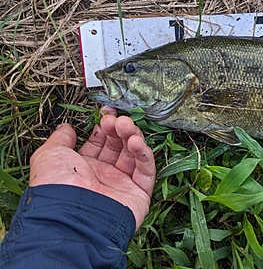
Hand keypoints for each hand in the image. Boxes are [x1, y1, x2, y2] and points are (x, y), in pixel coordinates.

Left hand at [29, 107, 155, 230]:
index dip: (104, 126)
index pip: (100, 142)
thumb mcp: (50, 154)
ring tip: (126, 126)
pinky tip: (137, 142)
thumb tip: (66, 127)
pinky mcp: (139, 194)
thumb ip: (60, 138)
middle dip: (119, 129)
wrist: (70, 216)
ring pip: (134, 155)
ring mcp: (122, 185)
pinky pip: (147, 171)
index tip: (107, 112)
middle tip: (117, 119)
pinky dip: (145, 154)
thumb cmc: (57, 185)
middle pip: (118, 146)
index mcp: (83, 167)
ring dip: (132, 137)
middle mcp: (103, 176)